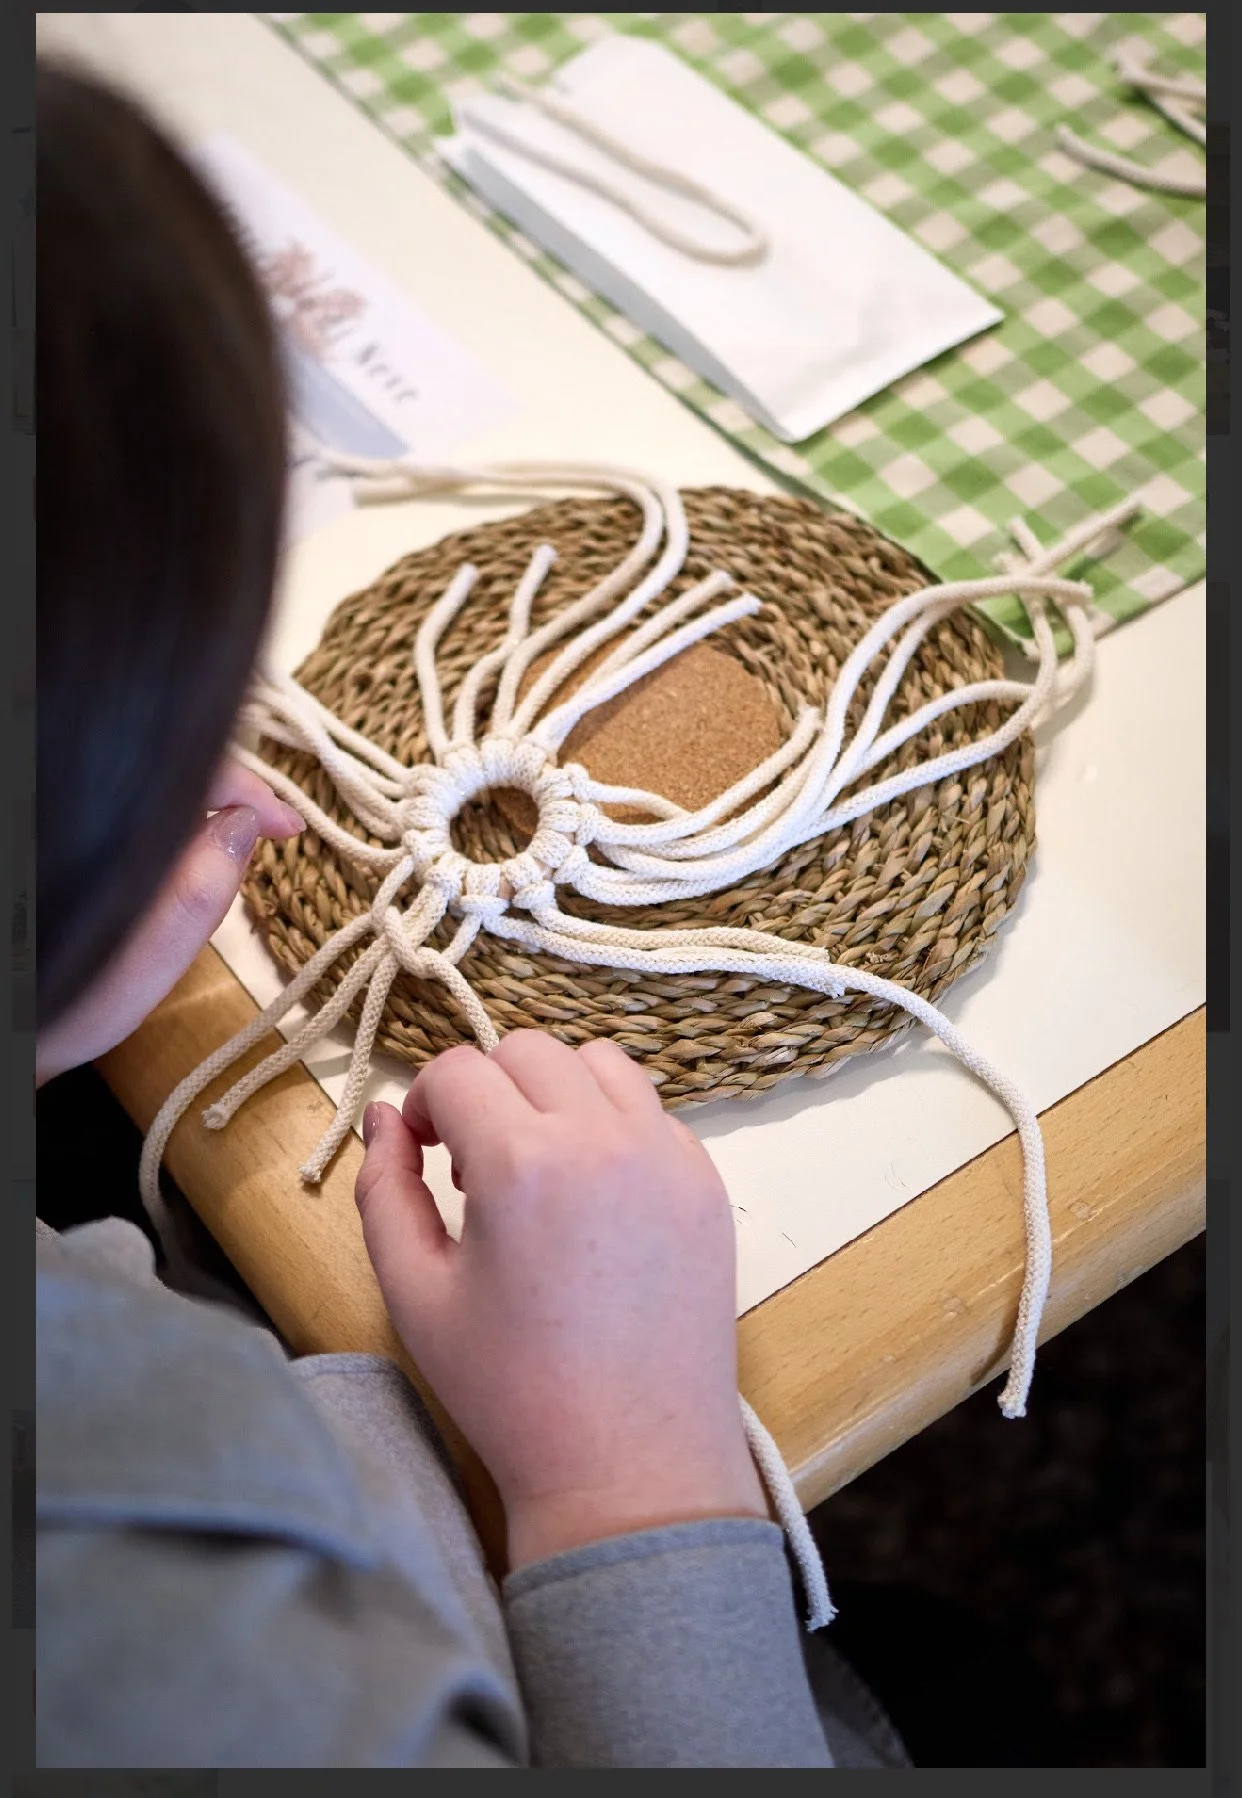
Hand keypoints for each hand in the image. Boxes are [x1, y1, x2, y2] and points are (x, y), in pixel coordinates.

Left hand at [35, 760, 303, 1084]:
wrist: (16, 1028)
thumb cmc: (69, 1008)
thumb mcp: (141, 964)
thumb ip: (195, 893)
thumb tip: (245, 821)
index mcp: (96, 826)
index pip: (187, 767)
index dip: (249, 789)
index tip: (289, 828)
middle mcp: (80, 803)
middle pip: (173, 774)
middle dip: (230, 801)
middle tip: (271, 837)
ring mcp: (74, 820)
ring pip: (156, 796)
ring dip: (203, 816)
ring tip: (232, 855)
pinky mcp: (73, 836)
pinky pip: (134, 816)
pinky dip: (173, 828)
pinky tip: (186, 860)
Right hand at [355, 1031, 766, 1569]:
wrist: (630, 1465)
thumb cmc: (512, 1391)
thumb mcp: (415, 1294)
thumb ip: (385, 1191)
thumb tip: (385, 1118)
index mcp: (525, 1163)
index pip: (460, 1070)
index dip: (427, 1104)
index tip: (427, 1153)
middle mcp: (605, 1139)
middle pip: (529, 1049)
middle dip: (487, 1089)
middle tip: (474, 1166)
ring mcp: (668, 1157)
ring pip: (599, 1063)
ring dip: (555, 1092)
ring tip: (537, 1167)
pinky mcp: (706, 1185)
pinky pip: (652, 1111)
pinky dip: (612, 1125)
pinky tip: (592, 1197)